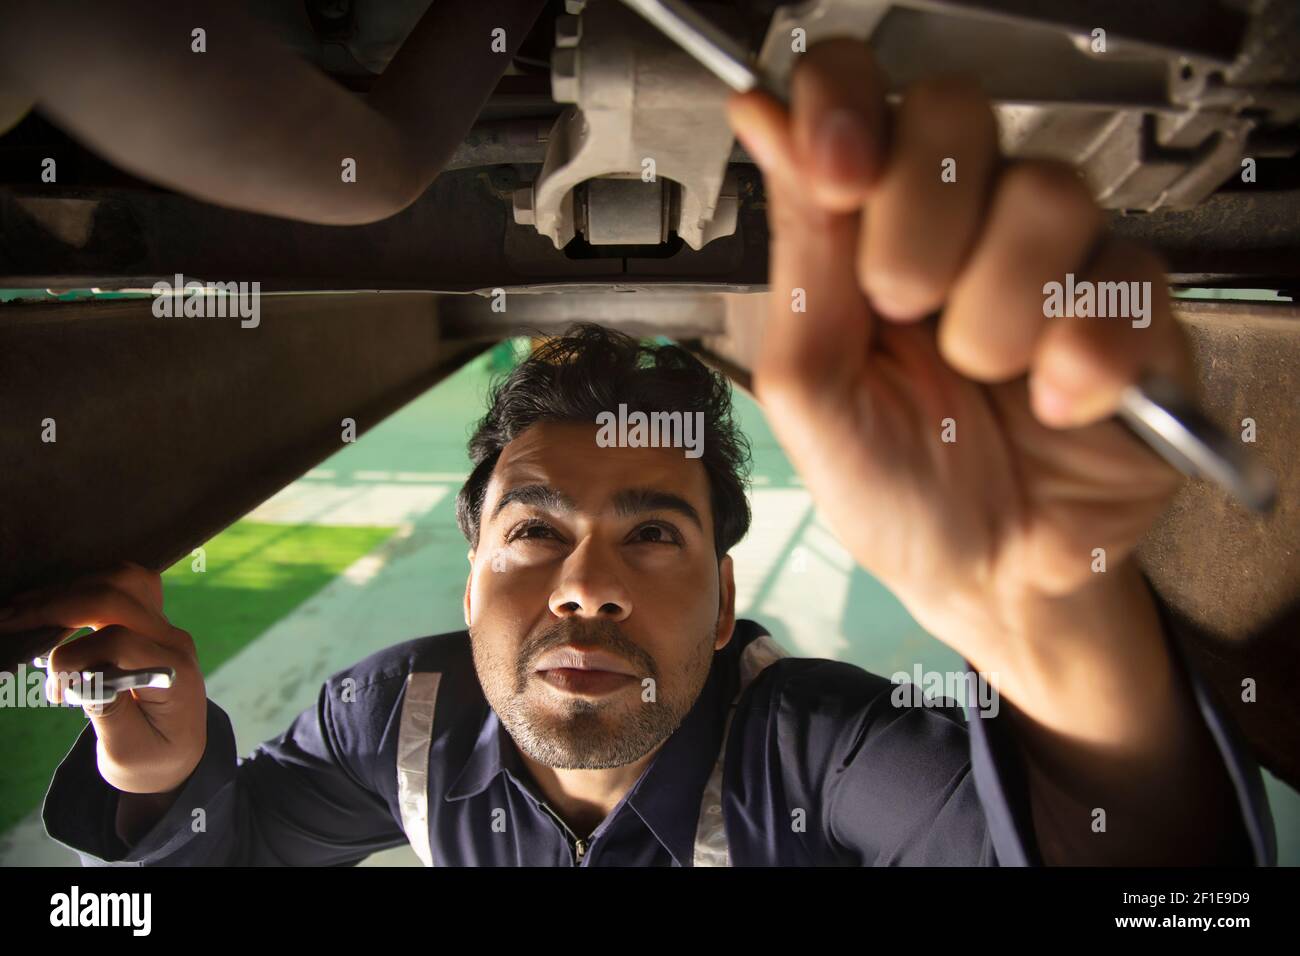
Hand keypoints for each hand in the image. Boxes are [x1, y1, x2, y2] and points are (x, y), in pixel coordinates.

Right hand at [0, 562, 206, 794]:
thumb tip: (80, 679)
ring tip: (24, 611)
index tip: (54, 690)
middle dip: (57, 604)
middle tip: (8, 622)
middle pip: (117, 596)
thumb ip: (108, 713)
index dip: (75, 658)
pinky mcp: (151, 622)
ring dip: (69, 589)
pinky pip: (123, 586)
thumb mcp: (127, 753)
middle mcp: (173, 640)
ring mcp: (165, 626)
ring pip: (122, 579)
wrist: (177, 753)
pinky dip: (84, 588)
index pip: (119, 640)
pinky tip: (51, 608)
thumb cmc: (151, 760)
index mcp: (174, 672)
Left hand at [726, 40, 1193, 666]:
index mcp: (869, 230)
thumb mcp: (813, 393)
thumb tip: (764, 125)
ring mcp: (1052, 259)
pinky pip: (1123, 281)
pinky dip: (1077, 359)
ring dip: (994, 307)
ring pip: (1044, 193)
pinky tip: (1050, 408)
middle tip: (903, 308)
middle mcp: (961, 224)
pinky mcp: (1134, 307)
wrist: (987, 581)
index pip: (856, 96)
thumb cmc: (894, 491)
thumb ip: (799, 259)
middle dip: (916, 221)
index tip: (837, 168)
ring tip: (983, 376)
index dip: (844, 103)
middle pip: (956, 114)